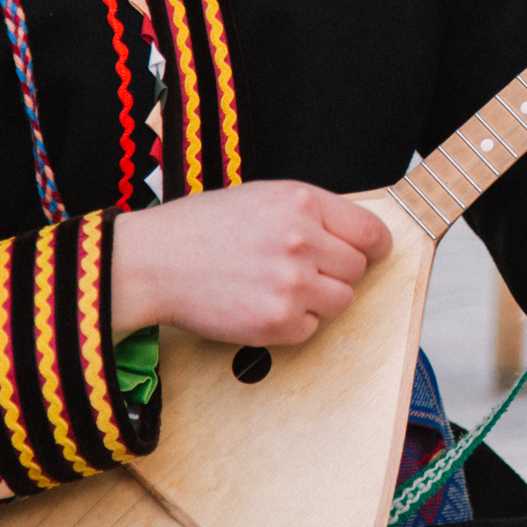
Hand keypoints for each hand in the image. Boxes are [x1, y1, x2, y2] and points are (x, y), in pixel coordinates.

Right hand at [108, 180, 390, 343]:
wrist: (152, 262)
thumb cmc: (199, 228)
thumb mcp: (260, 197)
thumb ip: (309, 213)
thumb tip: (352, 234)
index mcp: (301, 202)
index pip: (369, 230)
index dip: (374, 244)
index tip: (373, 252)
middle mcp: (302, 241)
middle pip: (357, 268)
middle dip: (337, 271)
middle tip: (304, 270)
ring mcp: (291, 284)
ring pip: (342, 300)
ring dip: (319, 299)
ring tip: (280, 287)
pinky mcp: (276, 321)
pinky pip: (310, 328)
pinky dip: (293, 323)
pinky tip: (261, 304)